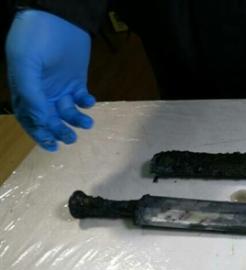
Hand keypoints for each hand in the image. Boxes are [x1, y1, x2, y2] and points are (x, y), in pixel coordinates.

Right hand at [6, 10, 95, 150]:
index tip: (52, 145)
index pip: (29, 119)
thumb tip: (41, 120)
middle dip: (59, 131)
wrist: (58, 17)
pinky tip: (89, 102)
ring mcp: (59, 86)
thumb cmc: (35, 38)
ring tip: (86, 123)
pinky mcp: (76, 80)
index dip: (39, 134)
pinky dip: (86, 104)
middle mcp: (41, 91)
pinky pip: (81, 98)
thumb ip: (31, 94)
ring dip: (76, 120)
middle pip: (50, 119)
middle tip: (70, 138)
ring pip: (67, 112)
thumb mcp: (25, 64)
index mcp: (24, 90)